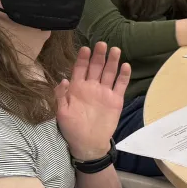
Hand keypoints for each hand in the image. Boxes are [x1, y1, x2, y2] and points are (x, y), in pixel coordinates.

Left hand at [55, 43, 130, 160]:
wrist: (89, 143)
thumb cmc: (72, 128)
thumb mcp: (61, 113)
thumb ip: (61, 96)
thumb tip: (63, 80)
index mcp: (77, 89)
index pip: (79, 69)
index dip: (82, 59)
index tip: (84, 48)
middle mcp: (92, 87)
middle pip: (96, 68)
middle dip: (98, 55)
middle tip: (101, 44)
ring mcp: (105, 93)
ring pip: (109, 73)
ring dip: (112, 61)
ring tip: (115, 50)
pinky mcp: (116, 99)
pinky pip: (120, 85)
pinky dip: (123, 76)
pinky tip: (125, 66)